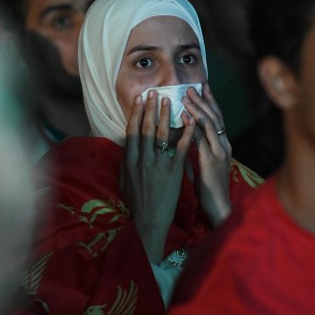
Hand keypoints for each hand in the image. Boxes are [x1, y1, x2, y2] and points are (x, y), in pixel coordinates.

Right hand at [122, 91, 194, 263]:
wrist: (149, 222)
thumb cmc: (136, 203)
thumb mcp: (124, 181)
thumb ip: (125, 162)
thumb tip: (126, 146)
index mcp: (130, 161)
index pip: (133, 131)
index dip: (136, 114)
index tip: (140, 100)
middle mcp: (143, 159)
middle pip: (147, 128)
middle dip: (151, 108)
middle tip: (155, 92)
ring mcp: (159, 164)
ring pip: (163, 134)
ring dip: (167, 115)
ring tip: (170, 100)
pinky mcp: (174, 170)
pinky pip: (181, 147)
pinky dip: (187, 132)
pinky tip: (191, 120)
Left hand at [183, 84, 231, 226]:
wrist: (218, 207)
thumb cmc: (208, 189)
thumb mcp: (200, 167)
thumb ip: (193, 154)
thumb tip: (180, 145)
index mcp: (222, 146)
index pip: (216, 119)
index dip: (210, 103)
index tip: (202, 89)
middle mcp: (223, 145)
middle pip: (215, 116)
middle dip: (204, 99)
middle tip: (194, 85)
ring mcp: (219, 151)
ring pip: (209, 123)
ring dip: (198, 107)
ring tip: (187, 95)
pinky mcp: (212, 160)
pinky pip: (202, 138)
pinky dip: (193, 124)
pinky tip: (185, 115)